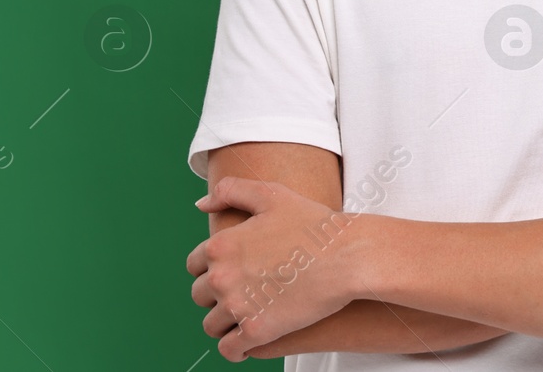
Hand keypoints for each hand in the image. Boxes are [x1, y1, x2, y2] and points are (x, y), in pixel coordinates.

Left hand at [187, 177, 366, 360]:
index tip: (230, 272)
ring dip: (225, 323)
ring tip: (246, 317)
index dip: (211, 269)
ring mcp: (237, 306)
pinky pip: (230, 349)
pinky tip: (248, 341)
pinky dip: (236, 348)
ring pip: (212, 325)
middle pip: (200, 296)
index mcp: (221, 245)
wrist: (348, 256)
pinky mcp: (256, 331)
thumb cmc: (315, 224)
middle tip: (242, 293)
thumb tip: (201, 205)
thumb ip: (231, 191)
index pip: (194, 266)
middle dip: (216, 296)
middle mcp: (221, 277)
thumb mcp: (272, 195)